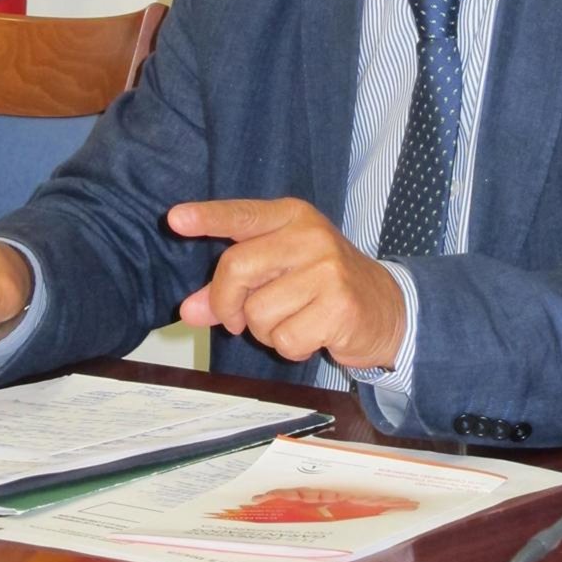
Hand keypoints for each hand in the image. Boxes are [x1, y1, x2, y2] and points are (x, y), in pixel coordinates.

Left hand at [171, 198, 405, 369]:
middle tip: (237, 319)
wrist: (387, 309)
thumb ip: (231, 286)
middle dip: (226, 303)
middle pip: (236, 268)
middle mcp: (309, 236)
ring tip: (292, 320)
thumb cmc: (323, 286)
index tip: (174, 219)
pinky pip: (285, 338)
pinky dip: (290, 347)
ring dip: (265, 330)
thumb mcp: (278, 273)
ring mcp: (327, 270)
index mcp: (291, 217)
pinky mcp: (339, 306)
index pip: (242, 215)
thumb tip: (188, 310)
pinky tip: (313, 334)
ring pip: (257, 312)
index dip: (207, 218)